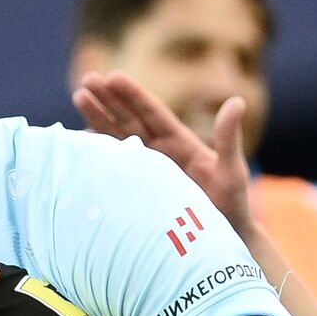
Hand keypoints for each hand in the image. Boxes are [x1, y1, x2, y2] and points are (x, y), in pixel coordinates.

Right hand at [73, 71, 255, 238]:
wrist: (221, 238)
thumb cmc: (231, 205)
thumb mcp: (232, 171)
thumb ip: (228, 138)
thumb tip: (237, 101)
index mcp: (180, 143)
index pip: (152, 113)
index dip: (132, 96)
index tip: (113, 77)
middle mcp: (160, 152)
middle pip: (129, 120)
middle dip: (108, 100)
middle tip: (87, 79)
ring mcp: (147, 169)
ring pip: (117, 138)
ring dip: (98, 120)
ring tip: (78, 98)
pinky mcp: (138, 188)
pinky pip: (114, 166)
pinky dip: (98, 153)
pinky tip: (80, 142)